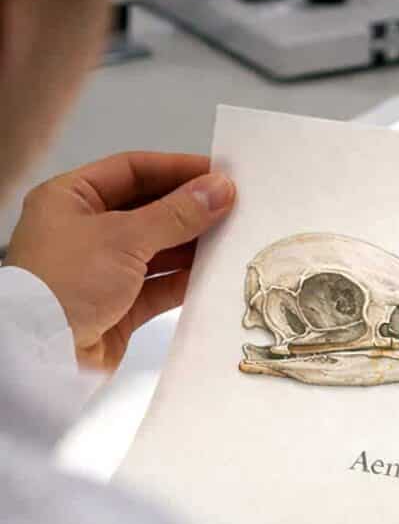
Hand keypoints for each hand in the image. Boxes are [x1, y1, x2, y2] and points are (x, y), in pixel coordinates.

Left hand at [6, 152, 234, 372]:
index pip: (132, 171)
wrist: (41, 354)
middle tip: (233, 207)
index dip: (177, 169)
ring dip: (193, 246)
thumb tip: (218, 190)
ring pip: (158, 249)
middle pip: (149, 209)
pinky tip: (213, 274)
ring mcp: (103, 270)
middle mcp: (85, 230)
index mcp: (71, 198)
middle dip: (190, 209)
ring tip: (231, 239)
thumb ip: (176, 214)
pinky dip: (186, 280)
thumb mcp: (123, 237)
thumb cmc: (62, 285)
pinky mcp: (119, 306)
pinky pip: (160, 285)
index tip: (218, 174)